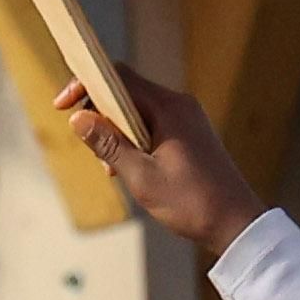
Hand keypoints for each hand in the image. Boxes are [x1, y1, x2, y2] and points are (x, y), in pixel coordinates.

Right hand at [61, 64, 268, 254]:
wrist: (236, 222)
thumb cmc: (193, 203)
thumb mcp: (142, 177)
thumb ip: (109, 145)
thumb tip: (79, 119)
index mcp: (168, 108)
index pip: (119, 77)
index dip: (86, 85)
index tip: (63, 105)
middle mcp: (178, 105)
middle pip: (126, 92)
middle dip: (99, 115)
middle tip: (90, 148)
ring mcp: (185, 118)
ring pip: (136, 111)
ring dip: (115, 133)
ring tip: (111, 168)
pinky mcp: (188, 134)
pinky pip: (151, 125)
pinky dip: (133, 140)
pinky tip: (129, 168)